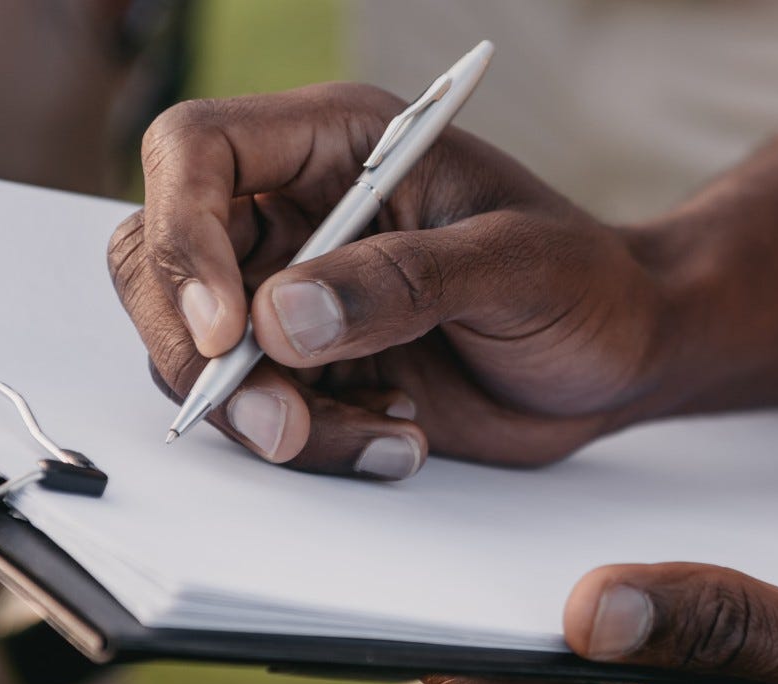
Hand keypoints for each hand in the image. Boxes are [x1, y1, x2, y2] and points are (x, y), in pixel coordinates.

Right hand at [107, 82, 675, 478]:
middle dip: (200, 355)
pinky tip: (396, 440)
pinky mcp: (307, 371)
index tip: (230, 328)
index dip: (183, 234)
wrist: (620, 361)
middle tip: (283, 422)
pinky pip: (252, 412)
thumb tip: (280, 319)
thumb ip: (404, 282)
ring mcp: (292, 296)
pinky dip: (309, 445)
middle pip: (158, 261)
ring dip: (265, 415)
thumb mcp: (519, 265)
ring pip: (195, 354)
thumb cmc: (588, 284)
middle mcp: (294, 213)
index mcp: (335, 144)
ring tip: (386, 433)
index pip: (195, 152)